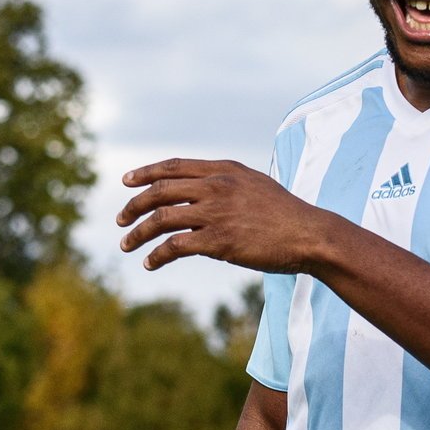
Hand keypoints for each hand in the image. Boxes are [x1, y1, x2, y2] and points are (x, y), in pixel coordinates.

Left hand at [117, 158, 334, 272]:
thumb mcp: (255, 185)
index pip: (174, 166)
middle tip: (120, 219)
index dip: (146, 173)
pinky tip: (151, 263)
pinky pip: (175, 246)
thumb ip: (228, 184)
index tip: (127, 181)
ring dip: (138, 232)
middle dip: (134, 205)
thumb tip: (201, 194)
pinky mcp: (219, 241)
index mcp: (225, 170)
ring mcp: (216, 212)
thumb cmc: (286, 214)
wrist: (309, 234)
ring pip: (161, 218)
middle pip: (160, 190)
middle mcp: (217, 186)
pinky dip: (157, 255)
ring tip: (126, 245)